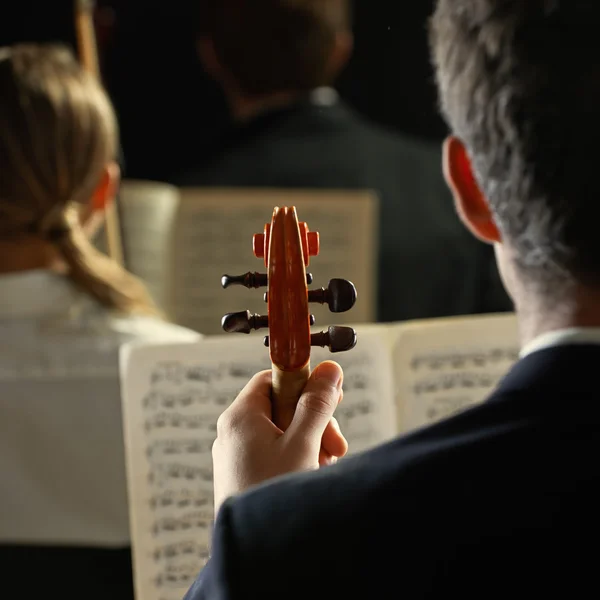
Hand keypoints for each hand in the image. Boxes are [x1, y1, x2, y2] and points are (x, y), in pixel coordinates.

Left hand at [212, 361, 347, 513]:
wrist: (253, 553)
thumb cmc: (273, 494)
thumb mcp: (303, 444)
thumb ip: (316, 404)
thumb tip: (329, 368)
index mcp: (240, 416)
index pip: (272, 378)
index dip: (303, 383)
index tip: (330, 398)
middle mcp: (233, 432)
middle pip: (280, 406)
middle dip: (313, 422)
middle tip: (335, 445)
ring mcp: (236, 456)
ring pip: (281, 432)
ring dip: (309, 443)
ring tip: (323, 466)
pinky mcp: (243, 475)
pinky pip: (273, 454)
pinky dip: (296, 459)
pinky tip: (310, 476)